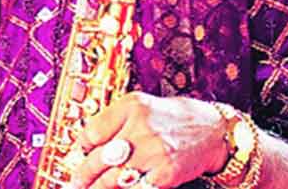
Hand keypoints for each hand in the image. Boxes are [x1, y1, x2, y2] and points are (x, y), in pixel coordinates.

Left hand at [71, 92, 230, 188]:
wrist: (211, 129)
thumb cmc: (172, 119)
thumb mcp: (142, 106)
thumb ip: (115, 121)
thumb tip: (86, 147)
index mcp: (132, 107)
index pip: (93, 131)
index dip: (81, 147)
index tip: (78, 156)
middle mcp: (142, 127)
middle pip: (99, 158)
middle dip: (83, 175)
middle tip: (75, 183)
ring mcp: (154, 152)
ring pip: (113, 178)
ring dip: (97, 188)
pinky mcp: (165, 173)